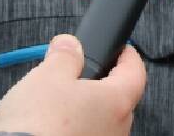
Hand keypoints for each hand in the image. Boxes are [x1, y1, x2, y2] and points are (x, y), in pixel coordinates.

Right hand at [0, 34, 145, 135]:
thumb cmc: (38, 124)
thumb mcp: (48, 76)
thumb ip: (65, 56)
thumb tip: (70, 46)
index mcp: (116, 102)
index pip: (135, 72)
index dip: (128, 56)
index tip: (121, 48)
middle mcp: (117, 129)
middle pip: (118, 99)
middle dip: (100, 84)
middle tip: (79, 73)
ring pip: (101, 122)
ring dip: (86, 111)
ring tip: (58, 104)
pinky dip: (76, 129)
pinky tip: (54, 127)